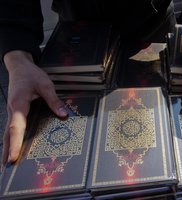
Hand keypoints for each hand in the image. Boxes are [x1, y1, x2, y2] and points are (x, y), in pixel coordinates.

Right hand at [2, 50, 67, 166]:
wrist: (19, 65)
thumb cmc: (30, 74)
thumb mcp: (45, 85)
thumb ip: (54, 101)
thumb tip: (63, 115)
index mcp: (18, 104)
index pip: (15, 128)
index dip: (15, 143)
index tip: (13, 157)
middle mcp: (12, 110)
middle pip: (8, 134)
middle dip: (7, 151)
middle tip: (7, 168)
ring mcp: (12, 111)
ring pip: (8, 132)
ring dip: (7, 146)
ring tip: (7, 162)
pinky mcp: (15, 111)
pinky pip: (12, 127)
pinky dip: (11, 138)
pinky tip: (13, 145)